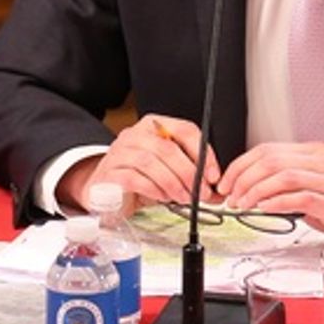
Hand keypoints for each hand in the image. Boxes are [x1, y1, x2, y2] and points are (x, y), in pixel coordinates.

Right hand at [55, 114, 221, 212]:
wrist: (104, 191)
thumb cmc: (139, 178)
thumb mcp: (169, 173)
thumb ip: (193, 180)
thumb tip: (218, 194)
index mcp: (154, 126)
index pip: (184, 130)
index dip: (202, 153)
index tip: (213, 175)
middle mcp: (135, 134)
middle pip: (168, 148)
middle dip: (189, 173)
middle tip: (201, 193)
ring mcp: (120, 152)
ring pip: (151, 162)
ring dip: (173, 183)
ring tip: (183, 198)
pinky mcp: (111, 173)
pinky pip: (134, 178)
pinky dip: (154, 189)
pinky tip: (162, 198)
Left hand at [217, 141, 323, 245]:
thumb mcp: (319, 184)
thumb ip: (291, 183)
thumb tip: (254, 190)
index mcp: (315, 152)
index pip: (267, 149)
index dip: (241, 165)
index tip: (227, 180)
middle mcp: (322, 160)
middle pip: (270, 160)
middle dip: (243, 177)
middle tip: (230, 195)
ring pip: (282, 175)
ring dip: (255, 190)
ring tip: (242, 204)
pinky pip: (300, 197)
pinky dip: (277, 202)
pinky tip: (264, 208)